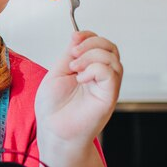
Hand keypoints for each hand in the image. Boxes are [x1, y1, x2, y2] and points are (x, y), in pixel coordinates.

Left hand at [35, 31, 122, 148]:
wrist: (53, 131)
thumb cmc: (53, 108)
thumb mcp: (57, 73)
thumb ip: (69, 56)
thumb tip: (77, 38)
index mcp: (89, 70)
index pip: (100, 44)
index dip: (89, 36)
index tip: (74, 38)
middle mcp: (101, 77)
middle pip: (110, 48)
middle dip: (92, 42)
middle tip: (74, 54)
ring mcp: (106, 86)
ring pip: (112, 58)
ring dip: (91, 56)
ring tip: (74, 68)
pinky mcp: (109, 96)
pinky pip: (111, 73)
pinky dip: (95, 69)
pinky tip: (81, 79)